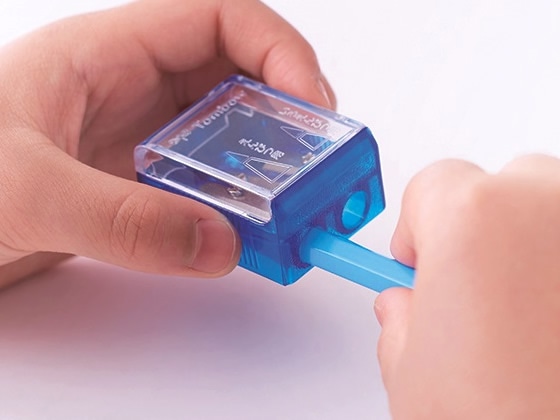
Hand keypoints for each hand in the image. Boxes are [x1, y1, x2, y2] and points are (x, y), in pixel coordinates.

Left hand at [0, 0, 335, 286]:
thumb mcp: (20, 191)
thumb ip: (120, 219)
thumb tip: (218, 244)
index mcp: (106, 54)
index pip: (219, 17)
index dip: (278, 49)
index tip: (311, 105)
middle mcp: (132, 91)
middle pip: (239, 75)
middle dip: (289, 110)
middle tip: (319, 161)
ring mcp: (140, 141)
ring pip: (230, 133)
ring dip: (269, 164)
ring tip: (295, 201)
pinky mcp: (139, 187)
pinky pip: (208, 184)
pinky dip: (239, 204)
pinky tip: (247, 232)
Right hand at [375, 156, 559, 418]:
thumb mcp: (416, 381)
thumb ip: (400, 326)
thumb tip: (407, 309)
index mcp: (476, 221)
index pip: (435, 183)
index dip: (418, 224)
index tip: (419, 259)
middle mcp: (553, 208)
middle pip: (511, 182)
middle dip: (487, 227)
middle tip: (478, 293)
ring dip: (543, 246)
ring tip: (536, 322)